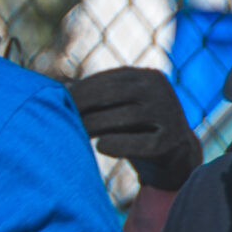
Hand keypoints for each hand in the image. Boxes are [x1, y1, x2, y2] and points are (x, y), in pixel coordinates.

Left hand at [68, 68, 202, 191]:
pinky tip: (100, 146)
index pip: (108, 80)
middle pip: (114, 94)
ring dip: (96, 124)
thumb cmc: (137, 128)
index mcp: (147, 76)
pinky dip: (119, 144)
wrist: (174, 155)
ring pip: (127, 116)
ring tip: (76, 132)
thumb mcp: (122, 106)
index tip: (59, 101)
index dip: (81, 90)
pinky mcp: (172, 140)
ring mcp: (170, 114)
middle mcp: (160, 90)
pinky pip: (142, 143)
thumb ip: (99, 98)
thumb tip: (56, 92)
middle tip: (61, 117)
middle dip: (84, 105)